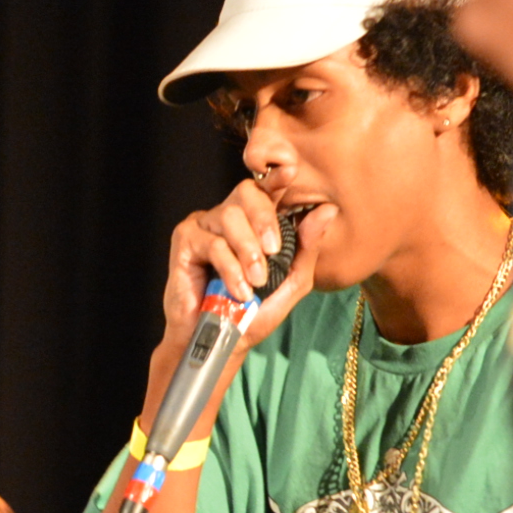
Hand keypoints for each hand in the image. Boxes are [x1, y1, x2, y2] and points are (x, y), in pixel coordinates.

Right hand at [161, 179, 325, 354]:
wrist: (221, 341)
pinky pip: (212, 241)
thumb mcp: (291, 282)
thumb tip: (327, 210)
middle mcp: (230, 217)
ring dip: (247, 251)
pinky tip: (237, 289)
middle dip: (265, 219)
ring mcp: (205, 225)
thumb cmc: (252, 313)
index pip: (266, 188)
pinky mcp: (185, 239)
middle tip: (274, 250)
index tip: (291, 171)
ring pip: (229, 216)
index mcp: (255, 222)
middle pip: (247, 192)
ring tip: (255, 281)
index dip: (277, 176)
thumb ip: (307, 247)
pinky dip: (229, 267)